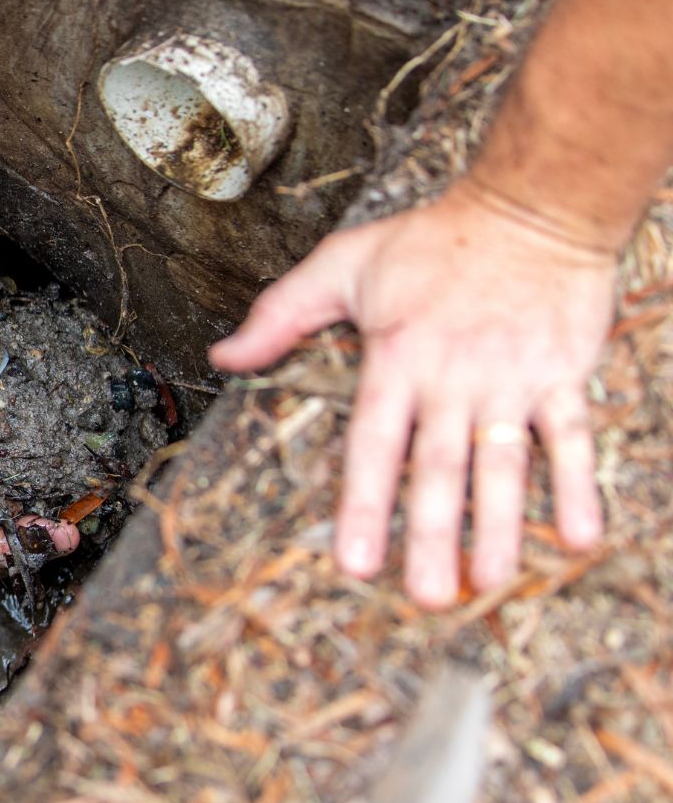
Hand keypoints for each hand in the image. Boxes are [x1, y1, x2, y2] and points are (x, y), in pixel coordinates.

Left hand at [210, 181, 613, 607]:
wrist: (532, 205)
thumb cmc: (431, 239)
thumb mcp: (340, 264)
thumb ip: (280, 316)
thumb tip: (223, 356)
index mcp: (396, 356)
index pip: (373, 444)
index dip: (364, 504)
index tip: (355, 562)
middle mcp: (454, 376)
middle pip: (439, 469)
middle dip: (431, 536)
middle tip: (426, 597)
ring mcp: (511, 378)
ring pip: (503, 464)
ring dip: (501, 525)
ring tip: (493, 580)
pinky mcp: (562, 375)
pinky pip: (571, 438)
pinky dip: (576, 487)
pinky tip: (579, 537)